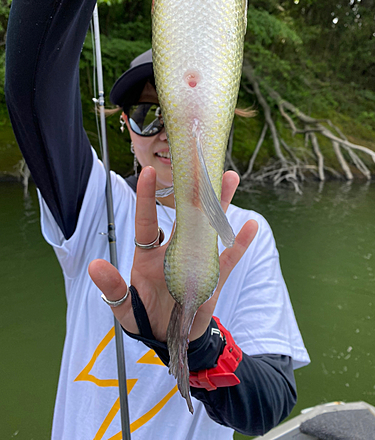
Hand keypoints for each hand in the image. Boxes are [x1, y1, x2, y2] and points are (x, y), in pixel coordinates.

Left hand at [89, 166, 257, 342]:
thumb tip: (94, 266)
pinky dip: (238, 244)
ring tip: (229, 177)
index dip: (147, 198)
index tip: (148, 172)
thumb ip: (113, 288)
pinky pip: (227, 258)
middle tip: (201, 163)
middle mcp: (174, 251)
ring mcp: (195, 261)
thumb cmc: (144, 318)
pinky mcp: (213, 278)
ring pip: (209, 227)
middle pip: (184, 215)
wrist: (169, 338)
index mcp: (150, 254)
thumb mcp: (125, 307)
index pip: (148, 221)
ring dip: (219, 204)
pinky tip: (250, 225)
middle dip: (192, 190)